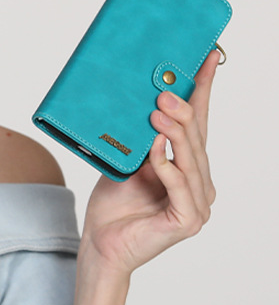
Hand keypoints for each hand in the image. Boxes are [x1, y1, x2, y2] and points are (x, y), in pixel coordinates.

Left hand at [81, 49, 219, 275]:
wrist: (99, 245)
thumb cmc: (111, 207)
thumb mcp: (126, 163)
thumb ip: (140, 140)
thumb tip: (143, 101)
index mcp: (187, 169)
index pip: (198, 125)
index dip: (203, 92)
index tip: (206, 59)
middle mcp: (199, 185)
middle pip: (196, 140)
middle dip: (184, 110)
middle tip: (164, 91)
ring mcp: (198, 204)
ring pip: (191, 160)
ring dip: (175, 134)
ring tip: (158, 112)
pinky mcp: (188, 221)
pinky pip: (180, 186)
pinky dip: (167, 167)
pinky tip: (155, 151)